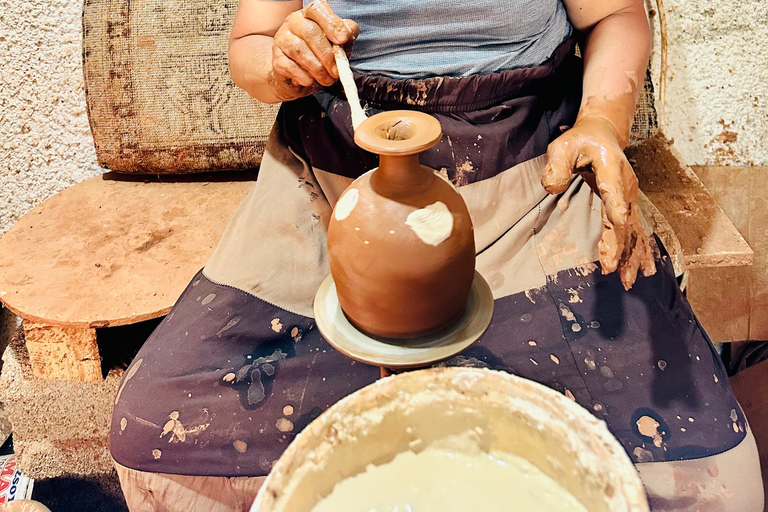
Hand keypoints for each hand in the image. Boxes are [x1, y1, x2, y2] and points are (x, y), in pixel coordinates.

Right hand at [269, 0, 358, 100]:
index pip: (317, 9)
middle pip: (310, 33)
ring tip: (327, 80)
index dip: (331, 23)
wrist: (298, 75)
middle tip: (336, 71)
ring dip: (317, 68)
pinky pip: (290, 67)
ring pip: (299, 50)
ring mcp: (282, 39)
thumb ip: (347, 35)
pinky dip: (304, 77)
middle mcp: (294, 22)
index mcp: (310, 14)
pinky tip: (311, 80)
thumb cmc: (321, 54)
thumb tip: (346, 35)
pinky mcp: (276, 58)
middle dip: (327, 55)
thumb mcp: (338, 42)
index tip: (342, 39)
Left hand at [541, 116, 655, 289]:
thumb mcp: (562, 146)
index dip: (615, 205)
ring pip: (634, 230)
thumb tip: (553, 187)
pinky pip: (636, 231)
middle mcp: (627, 185)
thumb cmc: (579, 141)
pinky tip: (644, 270)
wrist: (602, 134)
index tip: (616, 223)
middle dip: (619, 245)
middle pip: (625, 218)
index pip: (613, 189)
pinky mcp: (630, 205)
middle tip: (610, 268)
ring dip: (632, 256)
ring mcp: (631, 197)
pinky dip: (640, 251)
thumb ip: (556, 165)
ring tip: (628, 280)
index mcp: (611, 168)